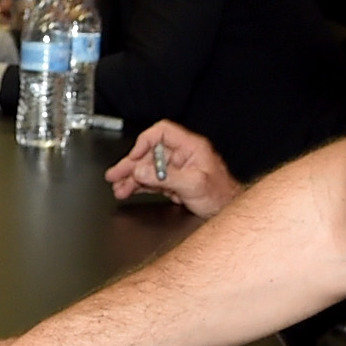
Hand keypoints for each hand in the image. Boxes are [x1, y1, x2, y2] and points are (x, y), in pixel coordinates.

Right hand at [104, 121, 238, 216]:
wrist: (229, 212)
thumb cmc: (222, 196)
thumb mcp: (193, 185)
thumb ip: (167, 178)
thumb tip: (142, 171)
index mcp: (190, 147)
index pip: (162, 133)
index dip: (145, 142)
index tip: (135, 157)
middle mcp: (183, 156)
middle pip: (151, 153)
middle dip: (132, 164)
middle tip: (116, 173)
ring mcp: (178, 169)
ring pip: (149, 169)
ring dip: (132, 178)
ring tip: (118, 186)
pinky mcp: (175, 183)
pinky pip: (152, 180)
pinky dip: (139, 186)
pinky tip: (129, 190)